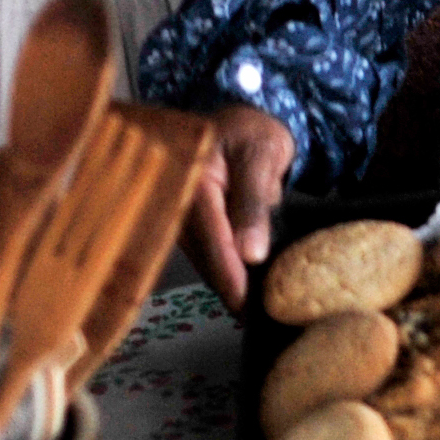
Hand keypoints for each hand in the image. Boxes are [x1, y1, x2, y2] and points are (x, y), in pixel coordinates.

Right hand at [183, 101, 296, 315]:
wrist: (243, 119)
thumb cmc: (252, 132)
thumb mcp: (260, 155)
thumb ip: (252, 202)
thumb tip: (251, 255)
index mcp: (191, 182)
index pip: (210, 238)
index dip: (228, 274)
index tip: (243, 304)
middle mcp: (179, 204)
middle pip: (205, 256)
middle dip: (229, 288)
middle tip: (255, 319)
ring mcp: (184, 217)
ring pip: (206, 259)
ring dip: (228, 283)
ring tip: (255, 312)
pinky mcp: (194, 226)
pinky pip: (210, 253)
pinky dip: (228, 271)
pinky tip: (247, 291)